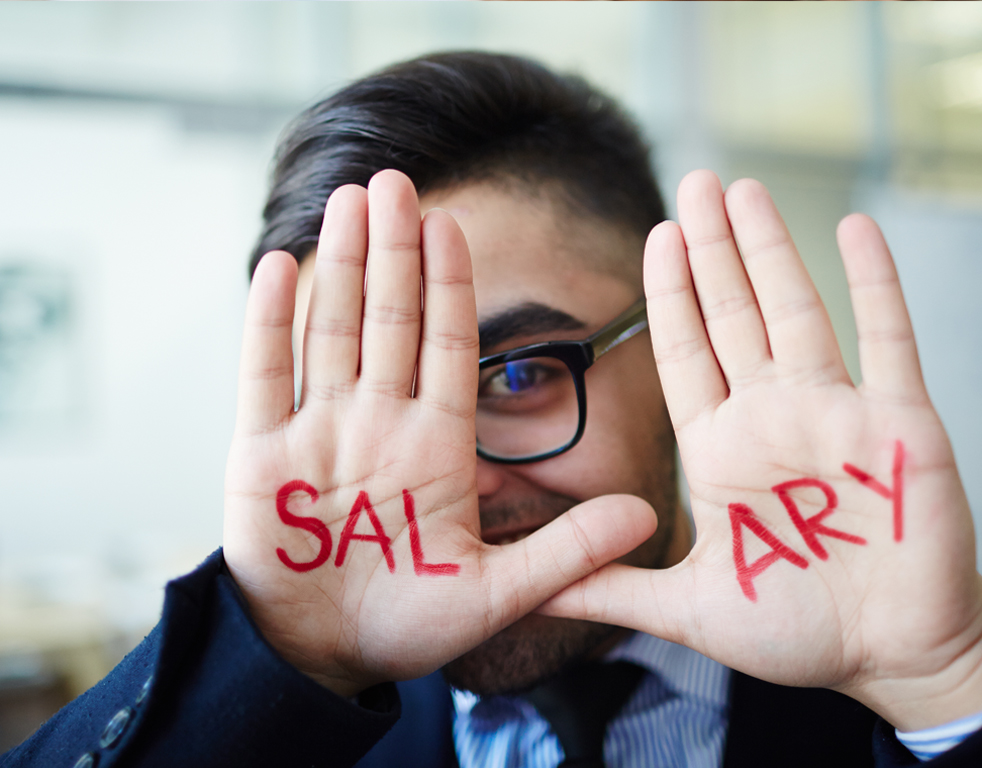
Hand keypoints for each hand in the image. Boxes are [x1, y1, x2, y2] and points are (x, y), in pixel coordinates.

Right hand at [223, 170, 655, 696]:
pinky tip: (278, 267)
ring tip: (350, 202)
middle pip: (389, 321)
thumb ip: (567, 552)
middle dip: (393, 253)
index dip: (450, 287)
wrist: (327, 655)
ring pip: (332, 332)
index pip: (447, 348)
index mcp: (437, 447)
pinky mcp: (261, 455)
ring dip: (339, 267)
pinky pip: (265, 378)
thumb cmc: (410, 624)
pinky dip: (269, 325)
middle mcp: (380, 424)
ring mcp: (320, 432)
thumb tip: (647, 518)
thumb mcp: (496, 594)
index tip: (453, 228)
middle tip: (399, 183)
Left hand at [540, 170, 981, 729]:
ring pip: (797, 311)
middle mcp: (772, 418)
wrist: (895, 655)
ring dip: (772, 249)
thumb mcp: (689, 610)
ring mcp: (836, 414)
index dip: (671, 294)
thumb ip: (612, 589)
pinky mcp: (901, 424)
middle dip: (712, 249)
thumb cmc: (799, 631)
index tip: (656, 236)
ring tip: (746, 190)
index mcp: (720, 450)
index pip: (686, 353)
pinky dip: (875, 285)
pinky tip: (855, 230)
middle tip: (695, 181)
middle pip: (734, 314)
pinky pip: (888, 340)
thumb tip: (535, 595)